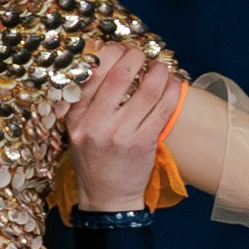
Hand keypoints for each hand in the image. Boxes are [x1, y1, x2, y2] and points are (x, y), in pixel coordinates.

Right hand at [67, 41, 185, 211]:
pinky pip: (163, 109)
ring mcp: (120, 135)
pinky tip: (171, 85)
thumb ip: (86, 101)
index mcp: (77, 116)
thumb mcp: (77, 130)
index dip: (111, 52)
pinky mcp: (142, 144)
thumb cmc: (94, 160)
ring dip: (159, 71)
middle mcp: (96, 124)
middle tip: (142, 56)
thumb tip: (107, 62)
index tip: (121, 50)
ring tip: (160, 69)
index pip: (92, 71)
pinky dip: (171, 91)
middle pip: (120, 74)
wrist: (107, 198)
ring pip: (147, 89)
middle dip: (136, 56)